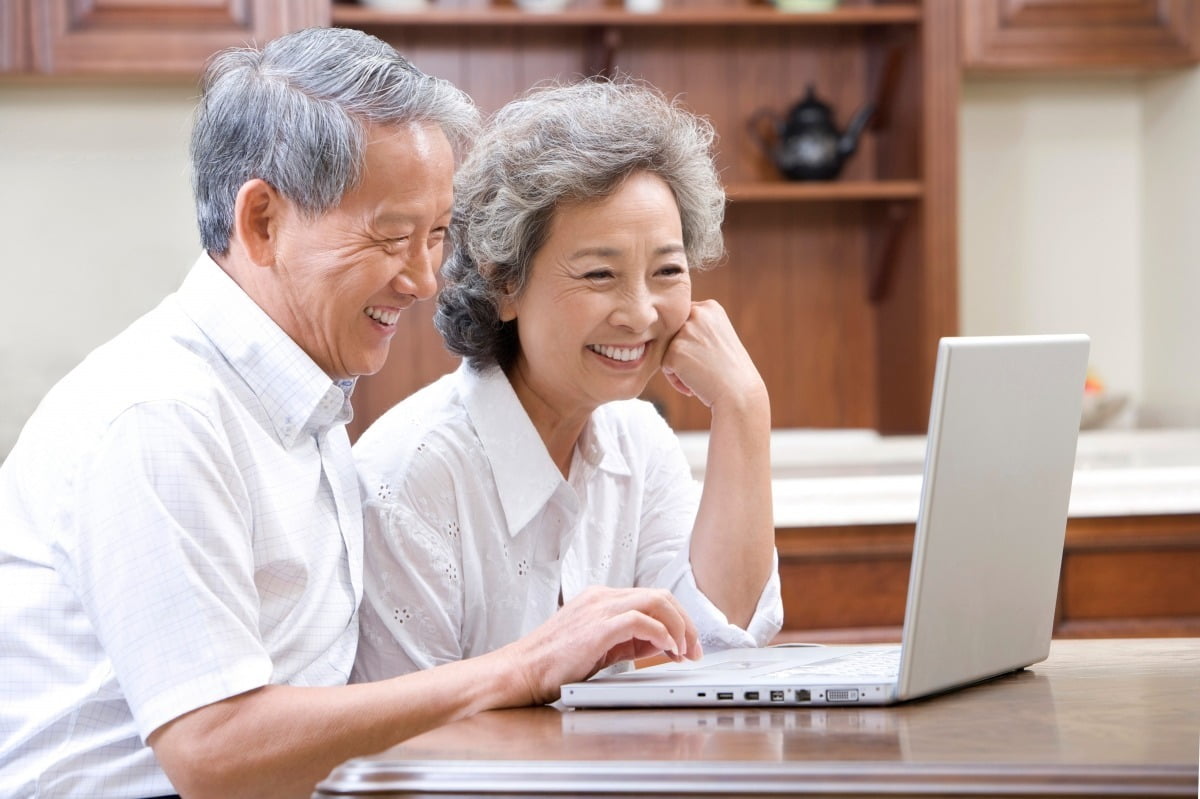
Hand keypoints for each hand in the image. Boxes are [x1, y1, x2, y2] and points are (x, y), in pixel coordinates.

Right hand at [495, 586, 701, 705]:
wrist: (520, 671)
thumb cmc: (554, 664)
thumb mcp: (598, 646)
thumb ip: (628, 640)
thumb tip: (661, 644)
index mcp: (601, 599)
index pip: (652, 597)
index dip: (677, 619)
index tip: (688, 644)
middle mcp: (602, 598)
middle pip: (660, 595)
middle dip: (685, 622)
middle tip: (695, 650)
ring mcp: (599, 609)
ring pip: (655, 601)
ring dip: (679, 627)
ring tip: (684, 651)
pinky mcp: (597, 627)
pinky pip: (641, 620)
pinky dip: (661, 633)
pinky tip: (668, 650)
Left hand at [660, 300, 765, 411]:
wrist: (740, 393)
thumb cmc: (730, 371)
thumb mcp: (718, 336)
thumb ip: (697, 327)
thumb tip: (665, 328)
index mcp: (709, 307)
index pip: (684, 321)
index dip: (692, 343)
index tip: (709, 356)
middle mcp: (697, 313)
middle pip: (672, 334)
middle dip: (683, 353)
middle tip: (705, 368)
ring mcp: (685, 332)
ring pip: (667, 350)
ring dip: (679, 366)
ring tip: (700, 377)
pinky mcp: (675, 351)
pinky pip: (665, 366)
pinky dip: (676, 379)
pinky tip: (695, 385)